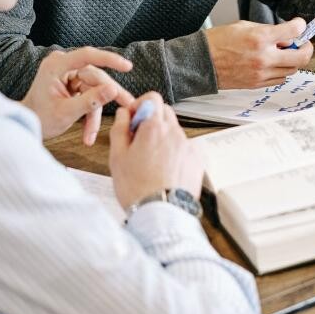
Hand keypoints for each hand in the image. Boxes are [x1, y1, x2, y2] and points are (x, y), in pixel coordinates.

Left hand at [21, 48, 136, 143]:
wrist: (26, 125)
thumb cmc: (40, 118)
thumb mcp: (66, 113)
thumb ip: (90, 101)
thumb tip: (114, 89)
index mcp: (56, 65)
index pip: (87, 56)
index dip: (109, 59)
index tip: (127, 66)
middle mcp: (62, 64)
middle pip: (95, 76)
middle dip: (107, 96)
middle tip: (128, 105)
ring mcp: (67, 73)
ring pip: (94, 89)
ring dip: (94, 113)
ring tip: (90, 136)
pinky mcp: (72, 82)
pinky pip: (89, 94)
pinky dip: (89, 113)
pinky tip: (87, 132)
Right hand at [109, 93, 203, 210]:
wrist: (161, 215)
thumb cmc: (138, 189)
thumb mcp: (117, 157)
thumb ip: (119, 129)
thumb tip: (123, 114)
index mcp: (154, 128)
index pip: (152, 97)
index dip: (140, 105)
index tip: (133, 119)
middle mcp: (175, 133)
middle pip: (165, 112)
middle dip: (152, 120)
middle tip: (139, 140)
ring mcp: (189, 147)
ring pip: (175, 132)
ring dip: (163, 138)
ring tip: (151, 162)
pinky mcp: (197, 161)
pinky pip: (185, 148)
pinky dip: (175, 154)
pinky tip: (165, 171)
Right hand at [205, 18, 312, 88]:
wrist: (202, 62)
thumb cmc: (218, 42)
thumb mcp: (243, 26)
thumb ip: (266, 30)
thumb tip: (284, 34)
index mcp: (260, 38)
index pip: (293, 31)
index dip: (300, 26)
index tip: (300, 25)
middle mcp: (264, 57)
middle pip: (301, 56)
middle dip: (306, 48)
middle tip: (303, 43)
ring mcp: (261, 73)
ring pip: (292, 70)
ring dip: (293, 60)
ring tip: (285, 53)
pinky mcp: (257, 84)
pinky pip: (279, 79)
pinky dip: (282, 71)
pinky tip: (274, 63)